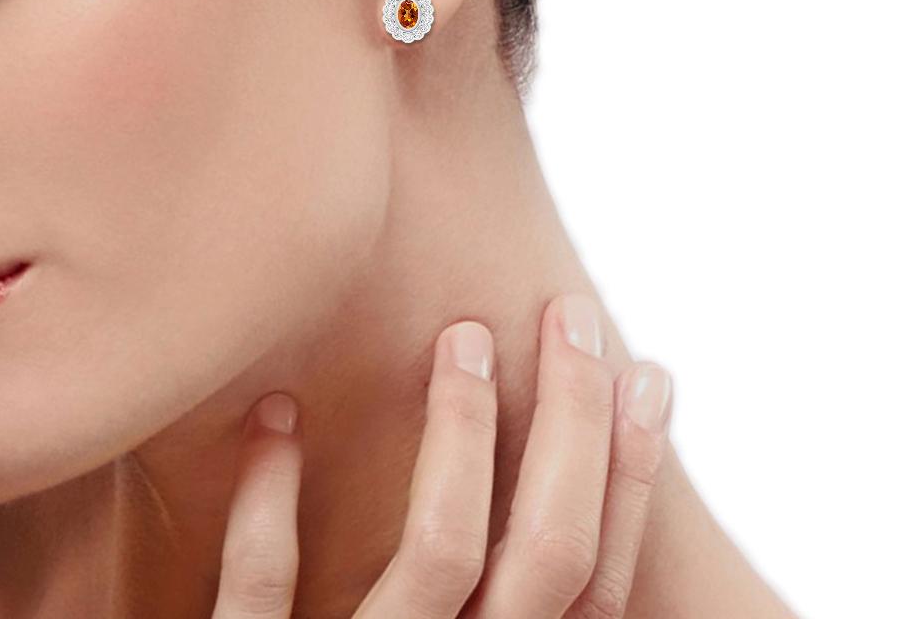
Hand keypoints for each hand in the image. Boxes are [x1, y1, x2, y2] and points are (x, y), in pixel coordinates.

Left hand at [211, 292, 672, 618]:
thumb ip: (505, 602)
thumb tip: (555, 509)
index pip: (595, 581)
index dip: (632, 473)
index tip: (645, 371)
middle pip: (548, 555)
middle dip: (575, 423)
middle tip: (572, 316)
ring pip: (441, 553)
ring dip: (461, 431)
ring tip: (462, 335)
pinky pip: (261, 589)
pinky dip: (268, 501)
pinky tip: (277, 415)